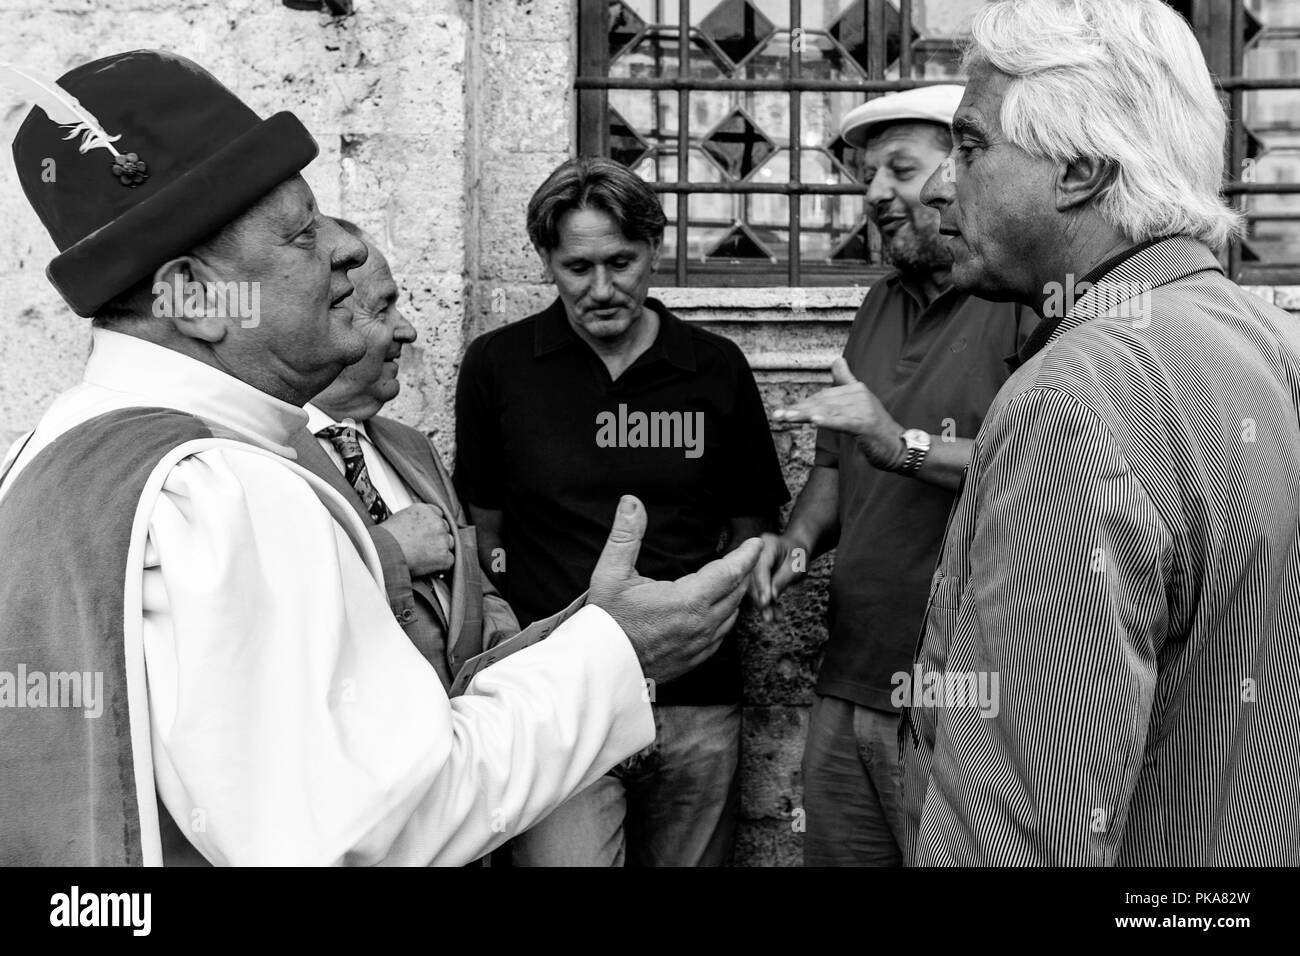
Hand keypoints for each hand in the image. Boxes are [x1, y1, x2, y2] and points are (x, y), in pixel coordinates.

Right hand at [378, 503, 454, 576]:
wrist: (384, 553)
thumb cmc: (385, 539)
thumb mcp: (399, 518)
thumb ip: (414, 519)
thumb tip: (417, 527)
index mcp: (425, 510)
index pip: (438, 514)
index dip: (433, 524)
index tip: (429, 531)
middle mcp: (436, 522)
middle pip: (444, 528)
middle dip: (437, 537)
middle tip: (426, 546)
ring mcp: (442, 539)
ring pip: (449, 543)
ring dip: (441, 549)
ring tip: (426, 556)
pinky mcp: (444, 555)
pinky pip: (449, 560)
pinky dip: (442, 564)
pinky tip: (429, 565)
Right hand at [588, 495, 761, 684]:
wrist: (599, 667)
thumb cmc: (605, 621)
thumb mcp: (611, 573)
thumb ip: (626, 535)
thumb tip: (632, 502)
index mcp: (687, 601)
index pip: (729, 573)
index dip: (746, 555)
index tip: (756, 542)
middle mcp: (700, 624)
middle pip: (736, 593)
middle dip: (744, 571)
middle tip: (747, 555)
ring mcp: (699, 645)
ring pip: (732, 615)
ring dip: (736, 595)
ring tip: (736, 578)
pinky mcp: (694, 659)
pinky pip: (721, 636)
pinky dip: (726, 617)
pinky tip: (720, 609)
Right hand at [747, 532, 808, 622]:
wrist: (796, 551)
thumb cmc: (798, 554)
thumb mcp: (796, 566)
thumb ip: (783, 579)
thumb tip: (771, 595)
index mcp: (766, 544)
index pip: (761, 566)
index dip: (761, 585)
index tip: (765, 601)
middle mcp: (755, 554)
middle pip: (753, 579)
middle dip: (761, 599)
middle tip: (768, 616)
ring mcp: (752, 565)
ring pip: (753, 588)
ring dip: (763, 605)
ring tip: (772, 618)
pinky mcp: (754, 577)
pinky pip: (757, 591)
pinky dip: (766, 604)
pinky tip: (774, 614)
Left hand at [772, 357, 904, 469]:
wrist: (899, 446)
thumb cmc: (875, 427)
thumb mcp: (860, 401)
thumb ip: (846, 380)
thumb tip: (837, 359)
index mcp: (855, 389)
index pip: (823, 396)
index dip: (803, 404)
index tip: (784, 411)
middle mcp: (858, 395)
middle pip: (822, 402)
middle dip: (799, 410)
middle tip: (778, 415)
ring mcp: (863, 409)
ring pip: (828, 411)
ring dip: (805, 415)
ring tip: (787, 417)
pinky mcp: (866, 425)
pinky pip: (843, 422)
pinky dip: (829, 421)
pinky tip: (814, 421)